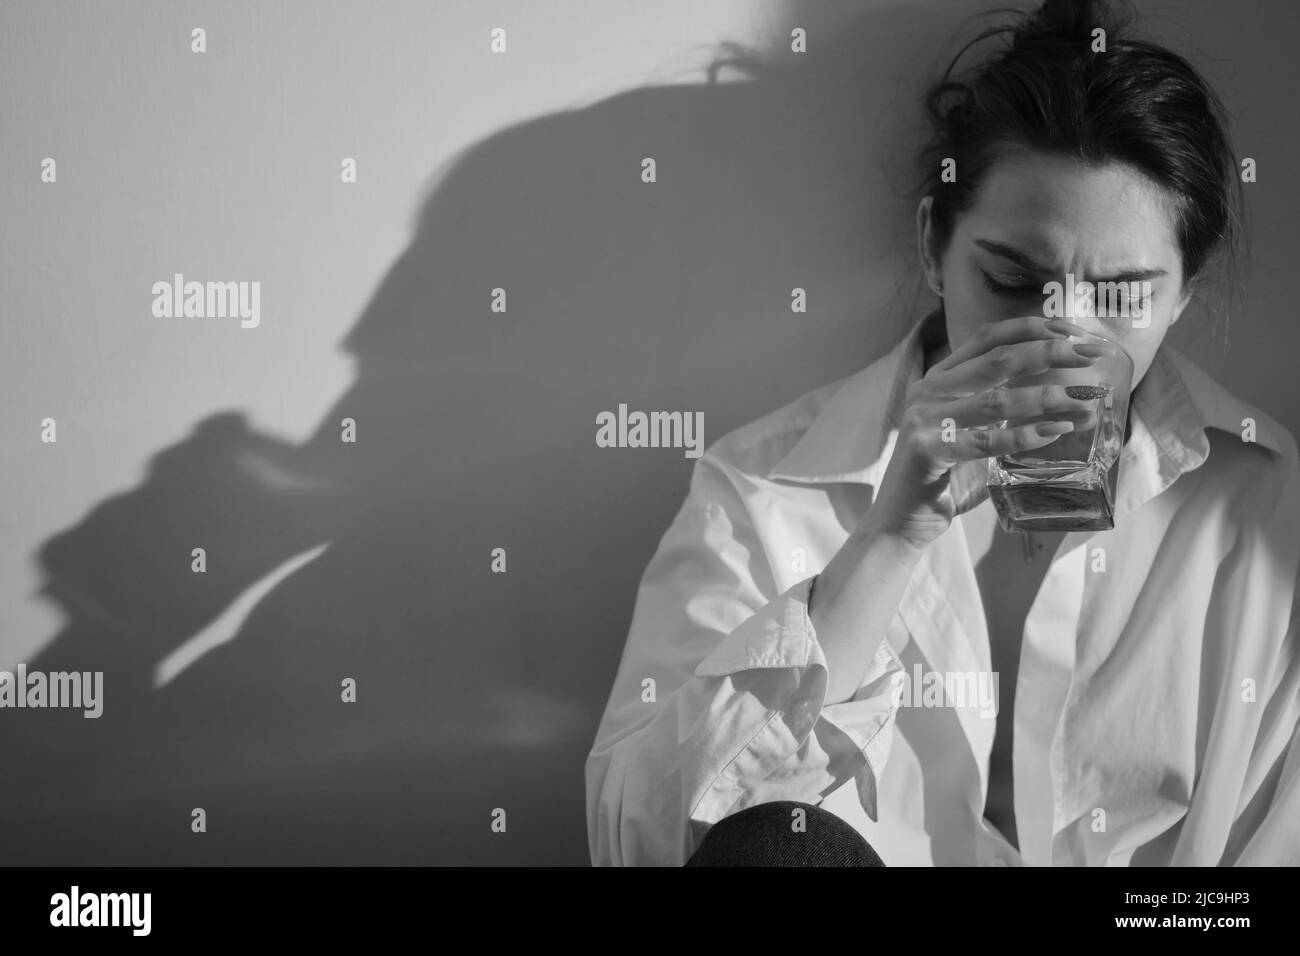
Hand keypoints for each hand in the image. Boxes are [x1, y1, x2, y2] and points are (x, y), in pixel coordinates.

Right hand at [865, 316, 1101, 550]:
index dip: (1032, 329)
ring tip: (1084, 401)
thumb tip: (1065, 396)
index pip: (988, 337)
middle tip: (1093, 356)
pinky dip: (1025, 436)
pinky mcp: (926, 450)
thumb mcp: (972, 432)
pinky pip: (986, 441)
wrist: (901, 521)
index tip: (1074, 333)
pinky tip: (1056, 432)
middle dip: (1051, 354)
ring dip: (1048, 398)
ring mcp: (924, 419)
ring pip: (997, 400)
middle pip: (998, 360)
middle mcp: (929, 391)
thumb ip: (1001, 411)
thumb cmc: (944, 478)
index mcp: (939, 378)